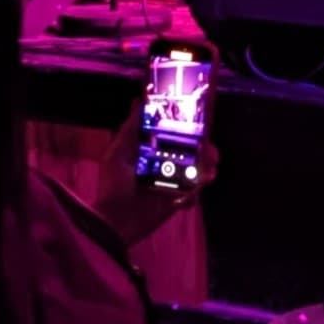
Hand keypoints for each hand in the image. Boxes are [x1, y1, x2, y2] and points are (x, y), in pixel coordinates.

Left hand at [91, 92, 216, 251]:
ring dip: (207, 167)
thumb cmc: (113, 186)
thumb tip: (138, 100)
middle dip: (204, 148)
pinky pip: (192, 194)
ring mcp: (170, 183)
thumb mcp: (116, 154)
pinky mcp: (175, 201)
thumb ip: (129, 130)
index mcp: (148, 151)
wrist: (114, 223)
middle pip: (190, 151)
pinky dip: (197, 191)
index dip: (187, 128)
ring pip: (196, 171)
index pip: (172, 134)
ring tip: (211, 169)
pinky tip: (196, 190)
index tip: (199, 121)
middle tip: (211, 149)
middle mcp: (162, 164)